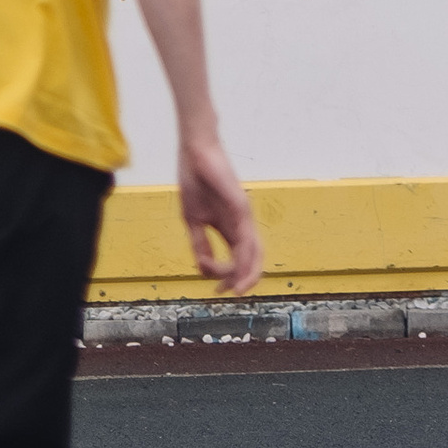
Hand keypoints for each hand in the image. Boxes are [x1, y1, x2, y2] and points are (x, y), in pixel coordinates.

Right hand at [178, 131, 263, 294]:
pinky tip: (235, 267)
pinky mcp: (240, 205)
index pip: (238, 258)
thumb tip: (202, 267)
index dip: (229, 277)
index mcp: (228, 227)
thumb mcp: (193, 219)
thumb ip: (199, 243)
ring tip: (238, 289)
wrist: (195, 153)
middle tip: (231, 293)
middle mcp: (240, 223)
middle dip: (245, 279)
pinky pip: (245, 235)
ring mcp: (242, 214)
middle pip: (253, 257)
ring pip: (253, 250)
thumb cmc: (195, 181)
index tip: (214, 286)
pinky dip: (243, 255)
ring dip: (247, 273)